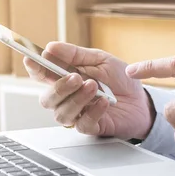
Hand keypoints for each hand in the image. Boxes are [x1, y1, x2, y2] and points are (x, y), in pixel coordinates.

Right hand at [24, 42, 154, 139]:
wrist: (142, 99)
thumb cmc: (120, 80)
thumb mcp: (101, 60)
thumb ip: (76, 55)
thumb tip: (50, 47)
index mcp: (65, 79)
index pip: (41, 75)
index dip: (34, 69)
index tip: (31, 60)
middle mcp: (67, 98)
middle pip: (47, 99)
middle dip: (59, 88)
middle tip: (76, 77)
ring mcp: (78, 114)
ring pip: (62, 114)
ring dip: (77, 99)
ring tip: (94, 87)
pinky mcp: (91, 127)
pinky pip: (83, 124)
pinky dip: (93, 111)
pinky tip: (104, 102)